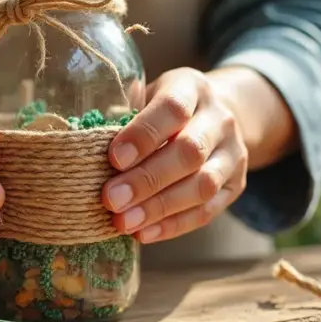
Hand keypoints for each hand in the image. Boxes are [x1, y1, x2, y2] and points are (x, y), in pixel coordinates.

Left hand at [101, 68, 248, 242]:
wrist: (217, 115)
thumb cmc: (165, 109)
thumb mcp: (147, 95)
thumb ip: (124, 114)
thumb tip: (84, 147)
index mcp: (192, 88)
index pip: (173, 108)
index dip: (143, 134)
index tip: (114, 158)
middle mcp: (220, 119)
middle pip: (190, 151)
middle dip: (147, 179)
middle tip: (111, 199)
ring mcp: (233, 153)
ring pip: (203, 185)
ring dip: (159, 208)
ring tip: (123, 222)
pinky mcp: (236, 185)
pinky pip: (208, 210)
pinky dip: (173, 225)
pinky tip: (144, 233)